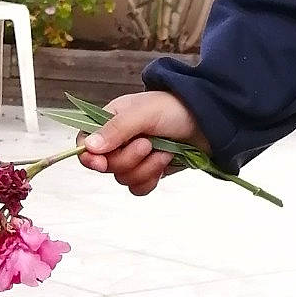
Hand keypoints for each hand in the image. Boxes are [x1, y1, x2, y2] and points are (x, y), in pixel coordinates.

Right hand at [78, 89, 208, 197]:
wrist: (210, 121)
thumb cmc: (176, 108)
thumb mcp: (144, 113)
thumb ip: (117, 129)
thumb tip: (89, 147)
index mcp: (111, 121)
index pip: (85, 142)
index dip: (89, 157)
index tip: (101, 163)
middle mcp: (119, 140)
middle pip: (105, 166)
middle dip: (129, 159)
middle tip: (148, 144)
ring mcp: (135, 157)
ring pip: (123, 179)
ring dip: (145, 168)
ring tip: (163, 150)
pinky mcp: (150, 171)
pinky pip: (138, 188)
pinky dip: (151, 179)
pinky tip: (165, 163)